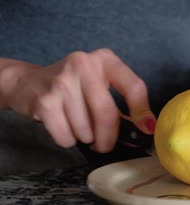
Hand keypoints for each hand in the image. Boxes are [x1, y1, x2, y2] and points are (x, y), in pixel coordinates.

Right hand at [2, 48, 155, 151]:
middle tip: (105, 145)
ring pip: (86, 129)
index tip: (147, 129)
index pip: (133, 87)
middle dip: (108, 137)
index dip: (142, 112)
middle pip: (107, 113)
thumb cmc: (74, 88)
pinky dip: (68, 140)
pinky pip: (66, 136)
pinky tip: (65, 127)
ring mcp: (62, 81)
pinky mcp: (44, 100)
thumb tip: (145, 131)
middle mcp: (84, 64)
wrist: (28, 82)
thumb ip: (123, 107)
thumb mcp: (100, 87)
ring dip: (86, 138)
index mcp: (105, 60)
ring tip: (80, 128)